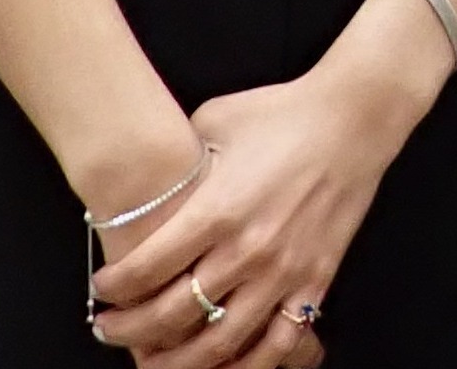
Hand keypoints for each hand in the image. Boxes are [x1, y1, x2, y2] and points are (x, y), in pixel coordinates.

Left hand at [90, 0, 450, 366]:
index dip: (114, 287)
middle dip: (129, 330)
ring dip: (177, 361)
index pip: (146, 269)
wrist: (353, 118)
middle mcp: (246, 249)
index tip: (102, 289)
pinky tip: (224, 364)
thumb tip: (153, 182)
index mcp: (217, 209)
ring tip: (153, 360)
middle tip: (110, 328)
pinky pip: (279, 343)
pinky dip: (249, 364)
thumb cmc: (282, 113)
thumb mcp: (215, 123)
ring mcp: (283, 272)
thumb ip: (182, 160)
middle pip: (172, 314)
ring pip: (220, 344)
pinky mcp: (314, 281)